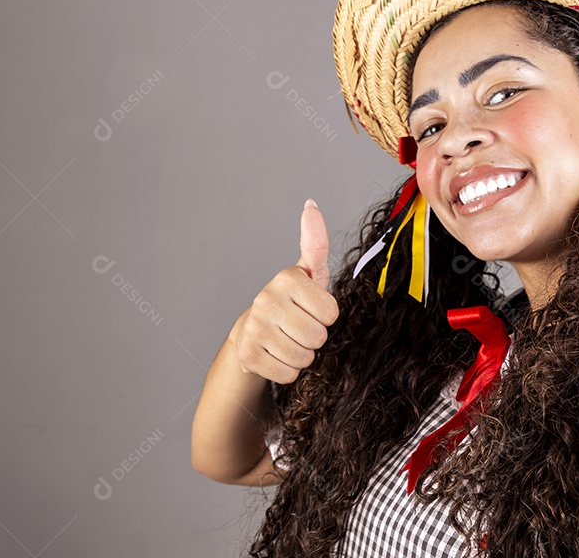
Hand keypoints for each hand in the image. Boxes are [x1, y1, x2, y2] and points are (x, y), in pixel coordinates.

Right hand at [231, 199, 339, 384]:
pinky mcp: (247, 354)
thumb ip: (315, 242)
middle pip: (318, 337)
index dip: (326, 316)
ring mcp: (254, 326)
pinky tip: (277, 355)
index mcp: (287, 278)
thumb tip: (310, 204)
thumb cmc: (291, 301)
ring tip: (288, 341)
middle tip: (299, 328)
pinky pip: (288, 374)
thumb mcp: (308, 273)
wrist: (252, 331)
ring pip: (304, 358)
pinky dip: (288, 371)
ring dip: (302, 355)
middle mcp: (266, 298)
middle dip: (315, 338)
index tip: (311, 308)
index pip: (331, 313)